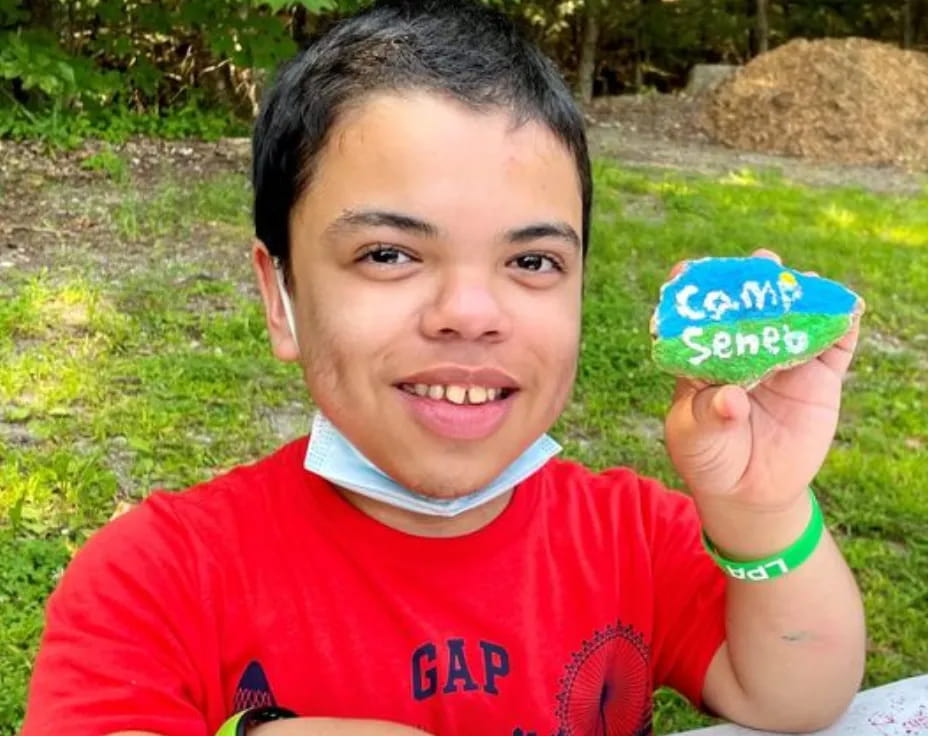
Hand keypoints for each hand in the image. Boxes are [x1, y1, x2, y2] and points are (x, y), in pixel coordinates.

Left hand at [663, 249, 863, 552]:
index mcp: (704, 357)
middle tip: (762, 263)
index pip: (696, 316)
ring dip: (803, 295)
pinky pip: (835, 347)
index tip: (690, 269)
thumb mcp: (695, 439)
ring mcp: (784, 362)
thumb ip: (708, 417)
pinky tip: (846, 310)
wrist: (750, 492)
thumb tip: (731, 398)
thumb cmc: (708, 458)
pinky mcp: (818, 380)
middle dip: (755, 281)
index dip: (694, 289)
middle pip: (750, 306)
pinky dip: (842, 325)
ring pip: (795, 319)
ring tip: (806, 279)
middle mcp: (745, 350)